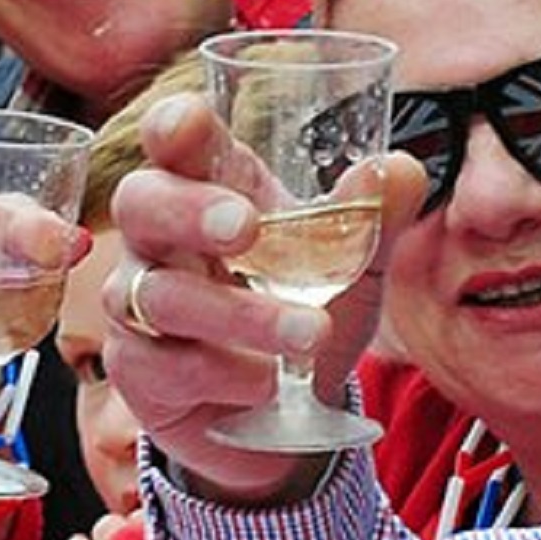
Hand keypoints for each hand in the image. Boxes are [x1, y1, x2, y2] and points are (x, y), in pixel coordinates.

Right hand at [102, 93, 425, 505]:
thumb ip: (370, 219)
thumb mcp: (349, 267)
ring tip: (311, 333)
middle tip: (246, 227)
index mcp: (209, 188)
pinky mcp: (137, 368)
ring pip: (161, 294)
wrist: (283, 416)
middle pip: (140, 202)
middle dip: (189, 210)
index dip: (172, 126)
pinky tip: (266, 383)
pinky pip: (168, 364)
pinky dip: (226, 372)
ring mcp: (137, 302)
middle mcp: (159, 236)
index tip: (188, 122)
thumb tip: (403, 170)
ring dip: (239, 314)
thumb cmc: (302, 310)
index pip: (176, 142)